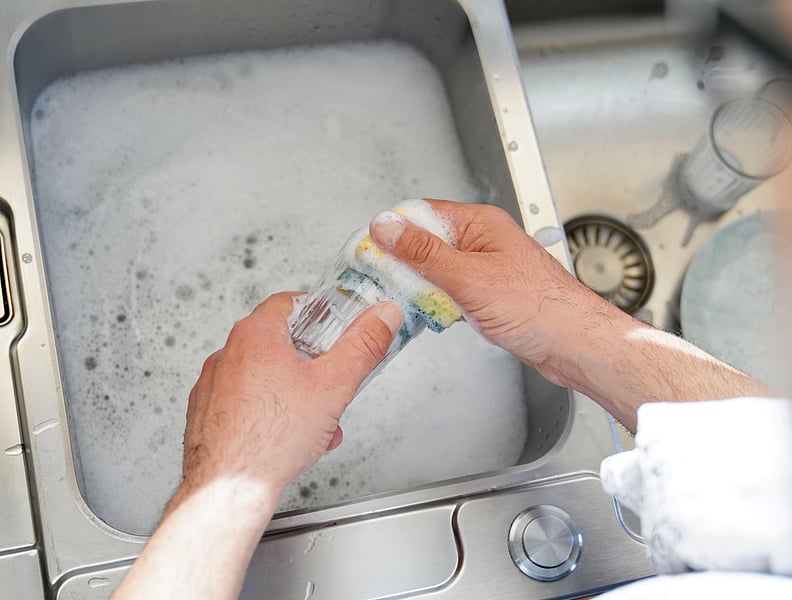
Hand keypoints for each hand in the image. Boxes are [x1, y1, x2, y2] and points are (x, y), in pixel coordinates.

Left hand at [113, 293, 401, 599]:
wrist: (229, 488)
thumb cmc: (270, 439)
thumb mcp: (334, 385)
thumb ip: (364, 345)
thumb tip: (382, 317)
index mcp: (254, 335)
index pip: (290, 303)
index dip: (320, 313)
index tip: (336, 326)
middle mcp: (227, 354)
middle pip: (280, 343)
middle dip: (313, 366)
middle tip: (330, 383)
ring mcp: (213, 384)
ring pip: (264, 377)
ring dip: (295, 394)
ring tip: (315, 423)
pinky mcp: (206, 413)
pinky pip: (244, 402)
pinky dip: (268, 412)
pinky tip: (287, 436)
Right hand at [369, 199, 607, 384]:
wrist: (574, 345)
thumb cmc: (539, 309)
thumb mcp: (468, 277)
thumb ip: (423, 252)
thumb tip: (387, 226)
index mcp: (481, 224)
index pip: (422, 214)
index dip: (394, 232)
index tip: (371, 252)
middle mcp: (484, 242)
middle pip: (428, 243)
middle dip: (407, 265)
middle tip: (390, 284)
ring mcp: (487, 269)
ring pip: (439, 271)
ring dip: (424, 287)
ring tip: (420, 302)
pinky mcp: (490, 294)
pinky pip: (453, 291)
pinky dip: (441, 303)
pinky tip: (440, 315)